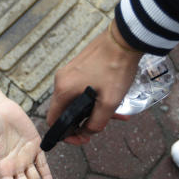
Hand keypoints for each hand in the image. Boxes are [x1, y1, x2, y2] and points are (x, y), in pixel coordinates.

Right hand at [46, 22, 141, 143]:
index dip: (65, 134)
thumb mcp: (109, 102)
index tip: (81, 139)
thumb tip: (88, 133)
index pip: (53, 120)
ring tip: (115, 115)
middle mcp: (61, 80)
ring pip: (76, 99)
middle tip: (99, 128)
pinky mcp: (79, 66)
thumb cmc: (115, 69)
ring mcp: (70, 71)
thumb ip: (96, 123)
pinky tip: (112, 99)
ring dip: (92, 110)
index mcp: (63, 89)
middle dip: (82, 122)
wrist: (125, 39)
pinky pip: (81, 87)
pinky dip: (94, 97)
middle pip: (65, 110)